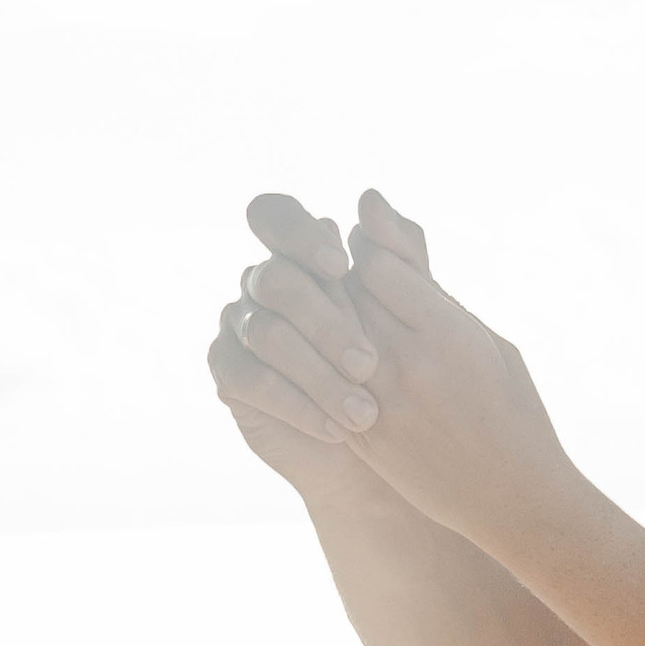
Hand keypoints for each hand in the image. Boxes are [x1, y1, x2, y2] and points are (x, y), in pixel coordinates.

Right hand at [206, 194, 383, 489]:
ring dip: (319, 375)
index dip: (299, 234)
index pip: (274, 216)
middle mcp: (260, 283)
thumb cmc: (400, 369)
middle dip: (325, 323)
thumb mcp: (415, 312)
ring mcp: (239, 326)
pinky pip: (251, 381)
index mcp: (297, 254)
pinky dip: (297, 405)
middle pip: (275, 281)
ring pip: (265, 334)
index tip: (341, 268)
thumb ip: (400, 256)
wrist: (385, 447)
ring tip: (366, 413)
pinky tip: (336, 429)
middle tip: (370, 364)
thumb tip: (370, 198)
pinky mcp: (229, 375)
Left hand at [330, 190, 581, 554]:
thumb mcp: (488, 339)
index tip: (380, 257)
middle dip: (343, 281)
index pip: (375, 262)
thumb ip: (429, 286)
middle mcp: (411, 365)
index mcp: (451, 334)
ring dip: (329, 323)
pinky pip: (321, 384)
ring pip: (324, 339)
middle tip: (352, 282)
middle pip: (344, 294)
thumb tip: (374, 212)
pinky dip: (322, 365)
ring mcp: (383, 404)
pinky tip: (339, 362)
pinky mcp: (365, 436)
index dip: (371, 252)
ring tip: (348, 322)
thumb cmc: (512, 410)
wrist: (515, 500)